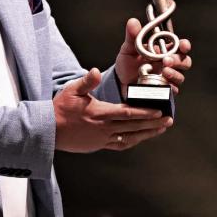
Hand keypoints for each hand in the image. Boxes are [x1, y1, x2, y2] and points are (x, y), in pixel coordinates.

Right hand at [53, 68, 171, 151]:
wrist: (48, 130)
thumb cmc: (60, 108)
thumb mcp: (72, 91)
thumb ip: (86, 81)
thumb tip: (94, 70)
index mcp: (100, 113)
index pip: (128, 113)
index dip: (145, 113)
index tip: (159, 111)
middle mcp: (104, 128)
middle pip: (133, 127)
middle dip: (153, 124)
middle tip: (168, 120)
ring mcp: (102, 139)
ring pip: (130, 138)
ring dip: (146, 134)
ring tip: (160, 130)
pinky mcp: (98, 145)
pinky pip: (120, 144)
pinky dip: (132, 141)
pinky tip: (141, 138)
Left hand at [114, 18, 192, 94]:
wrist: (121, 83)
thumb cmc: (128, 64)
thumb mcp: (128, 49)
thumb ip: (132, 36)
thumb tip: (133, 21)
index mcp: (165, 51)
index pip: (181, 46)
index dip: (185, 45)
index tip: (183, 45)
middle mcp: (169, 64)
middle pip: (185, 62)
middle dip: (179, 60)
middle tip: (167, 61)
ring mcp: (168, 79)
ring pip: (180, 77)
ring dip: (174, 74)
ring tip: (164, 72)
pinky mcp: (164, 92)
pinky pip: (172, 91)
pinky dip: (169, 88)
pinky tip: (161, 85)